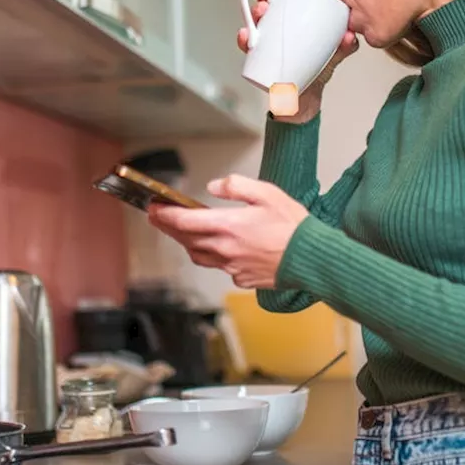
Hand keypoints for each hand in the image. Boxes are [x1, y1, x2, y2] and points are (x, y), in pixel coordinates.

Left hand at [146, 174, 308, 289]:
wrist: (311, 259)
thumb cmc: (293, 226)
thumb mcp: (267, 193)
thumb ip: (236, 186)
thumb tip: (213, 187)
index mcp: (229, 226)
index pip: (184, 221)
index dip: (164, 214)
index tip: (153, 207)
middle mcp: (225, 249)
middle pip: (185, 239)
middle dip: (167, 227)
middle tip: (157, 217)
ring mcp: (232, 267)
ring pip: (198, 255)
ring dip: (185, 243)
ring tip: (181, 232)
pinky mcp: (241, 278)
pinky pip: (218, 267)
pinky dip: (211, 256)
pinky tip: (216, 247)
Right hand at [237, 0, 359, 120]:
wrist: (306, 99)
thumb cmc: (318, 71)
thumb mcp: (335, 55)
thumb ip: (345, 46)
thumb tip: (349, 36)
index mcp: (293, 23)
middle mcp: (277, 30)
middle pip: (266, 7)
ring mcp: (267, 44)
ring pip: (255, 24)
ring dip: (253, 15)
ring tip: (259, 12)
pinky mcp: (259, 60)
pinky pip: (249, 49)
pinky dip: (245, 40)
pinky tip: (246, 35)